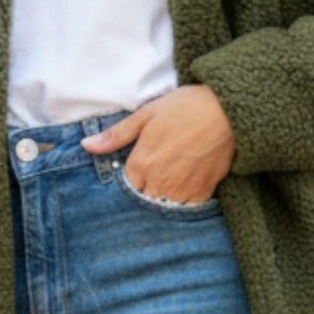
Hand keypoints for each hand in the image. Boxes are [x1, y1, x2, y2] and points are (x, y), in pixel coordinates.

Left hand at [80, 84, 235, 203]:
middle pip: (144, 197)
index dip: (132, 175)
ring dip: (165, 194)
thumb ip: (116, 135)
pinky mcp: (203, 193)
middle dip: (147, 187)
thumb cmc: (184, 108)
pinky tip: (188, 178)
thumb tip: (86, 146)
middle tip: (159, 166)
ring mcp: (182, 191)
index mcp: (141, 164)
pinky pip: (187, 206)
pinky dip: (185, 197)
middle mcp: (159, 183)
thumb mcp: (146, 115)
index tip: (140, 164)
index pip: (126, 185)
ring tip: (174, 172)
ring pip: (164, 204)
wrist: (227, 111)